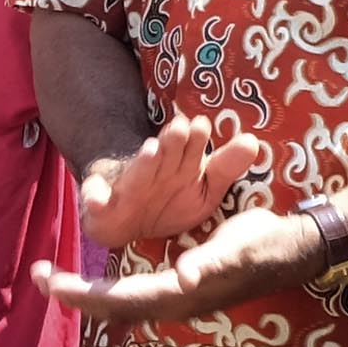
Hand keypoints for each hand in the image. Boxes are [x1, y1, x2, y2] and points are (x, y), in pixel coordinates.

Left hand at [32, 208, 322, 326]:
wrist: (292, 250)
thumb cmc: (264, 243)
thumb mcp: (237, 248)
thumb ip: (210, 263)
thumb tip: (185, 277)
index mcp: (177, 294)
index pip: (117, 300)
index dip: (80, 293)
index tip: (47, 280)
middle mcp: (172, 302)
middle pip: (111, 306)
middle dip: (73, 294)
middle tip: (35, 274)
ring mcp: (177, 299)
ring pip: (120, 304)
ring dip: (87, 294)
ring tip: (54, 279)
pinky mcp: (181, 290)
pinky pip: (136, 298)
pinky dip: (111, 294)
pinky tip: (99, 290)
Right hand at [78, 106, 259, 257]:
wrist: (127, 221)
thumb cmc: (171, 199)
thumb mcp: (204, 189)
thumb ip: (226, 167)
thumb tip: (253, 142)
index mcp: (179, 163)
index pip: (190, 147)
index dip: (196, 138)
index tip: (202, 126)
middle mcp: (154, 169)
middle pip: (165, 153)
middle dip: (172, 141)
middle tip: (182, 127)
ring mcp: (128, 185)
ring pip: (137, 172)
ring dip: (144, 162)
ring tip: (151, 152)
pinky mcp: (102, 203)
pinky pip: (96, 199)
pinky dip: (94, 199)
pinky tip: (97, 201)